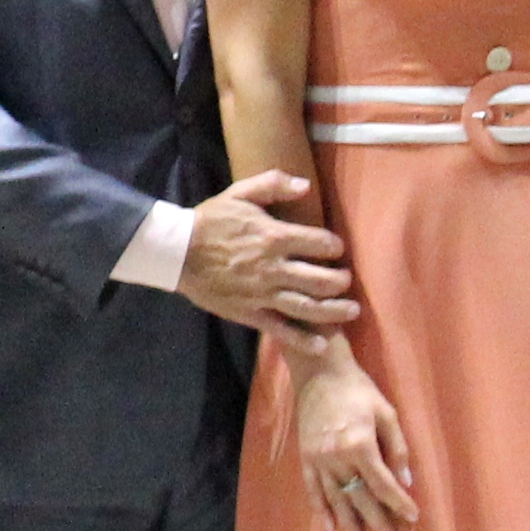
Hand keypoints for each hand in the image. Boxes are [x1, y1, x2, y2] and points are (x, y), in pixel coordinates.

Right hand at [181, 168, 353, 333]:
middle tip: (347, 280)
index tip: (337, 249)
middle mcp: (273, 267)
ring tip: (351, 310)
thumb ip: (273, 184)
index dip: (334, 246)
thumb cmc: (210, 220)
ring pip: (307, 307)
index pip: (319, 242)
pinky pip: (280, 329)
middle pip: (320, 279)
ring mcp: (262, 293)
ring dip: (333, 311)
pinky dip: (302, 339)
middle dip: (340, 280)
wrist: (178, 251)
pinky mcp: (249, 313)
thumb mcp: (239, 192)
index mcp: (274, 236)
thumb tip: (306, 185)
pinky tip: (321, 346)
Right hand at [287, 345, 419, 530]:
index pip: (383, 484)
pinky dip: (322, 510)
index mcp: (360, 445)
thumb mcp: (387, 412)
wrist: (319, 373)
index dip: (399, 503)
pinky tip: (329, 528)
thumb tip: (406, 480)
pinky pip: (313, 490)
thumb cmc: (359, 390)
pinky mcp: (306, 458)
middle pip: (360, 498)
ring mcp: (318, 460)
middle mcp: (337, 458)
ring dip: (349, 525)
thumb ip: (398, 448)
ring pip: (336, 499)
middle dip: (377, 524)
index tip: (413, 517)